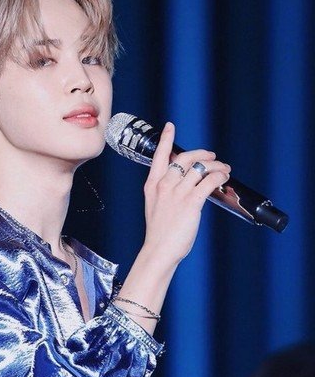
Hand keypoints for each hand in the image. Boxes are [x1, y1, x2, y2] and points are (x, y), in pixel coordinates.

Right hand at [142, 122, 229, 266]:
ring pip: (200, 168)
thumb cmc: (159, 233)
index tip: (170, 126)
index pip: (159, 156)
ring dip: (216, 166)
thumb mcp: (155, 207)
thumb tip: (187, 186)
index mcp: (152, 186)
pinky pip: (209, 182)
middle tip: (212, 157)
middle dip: (202, 154)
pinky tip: (224, 178)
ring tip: (224, 170)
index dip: (166, 139)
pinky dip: (219, 177)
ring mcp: (177, 193)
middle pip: (185, 158)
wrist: (159, 250)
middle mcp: (164, 186)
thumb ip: (167, 193)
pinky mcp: (191, 202)